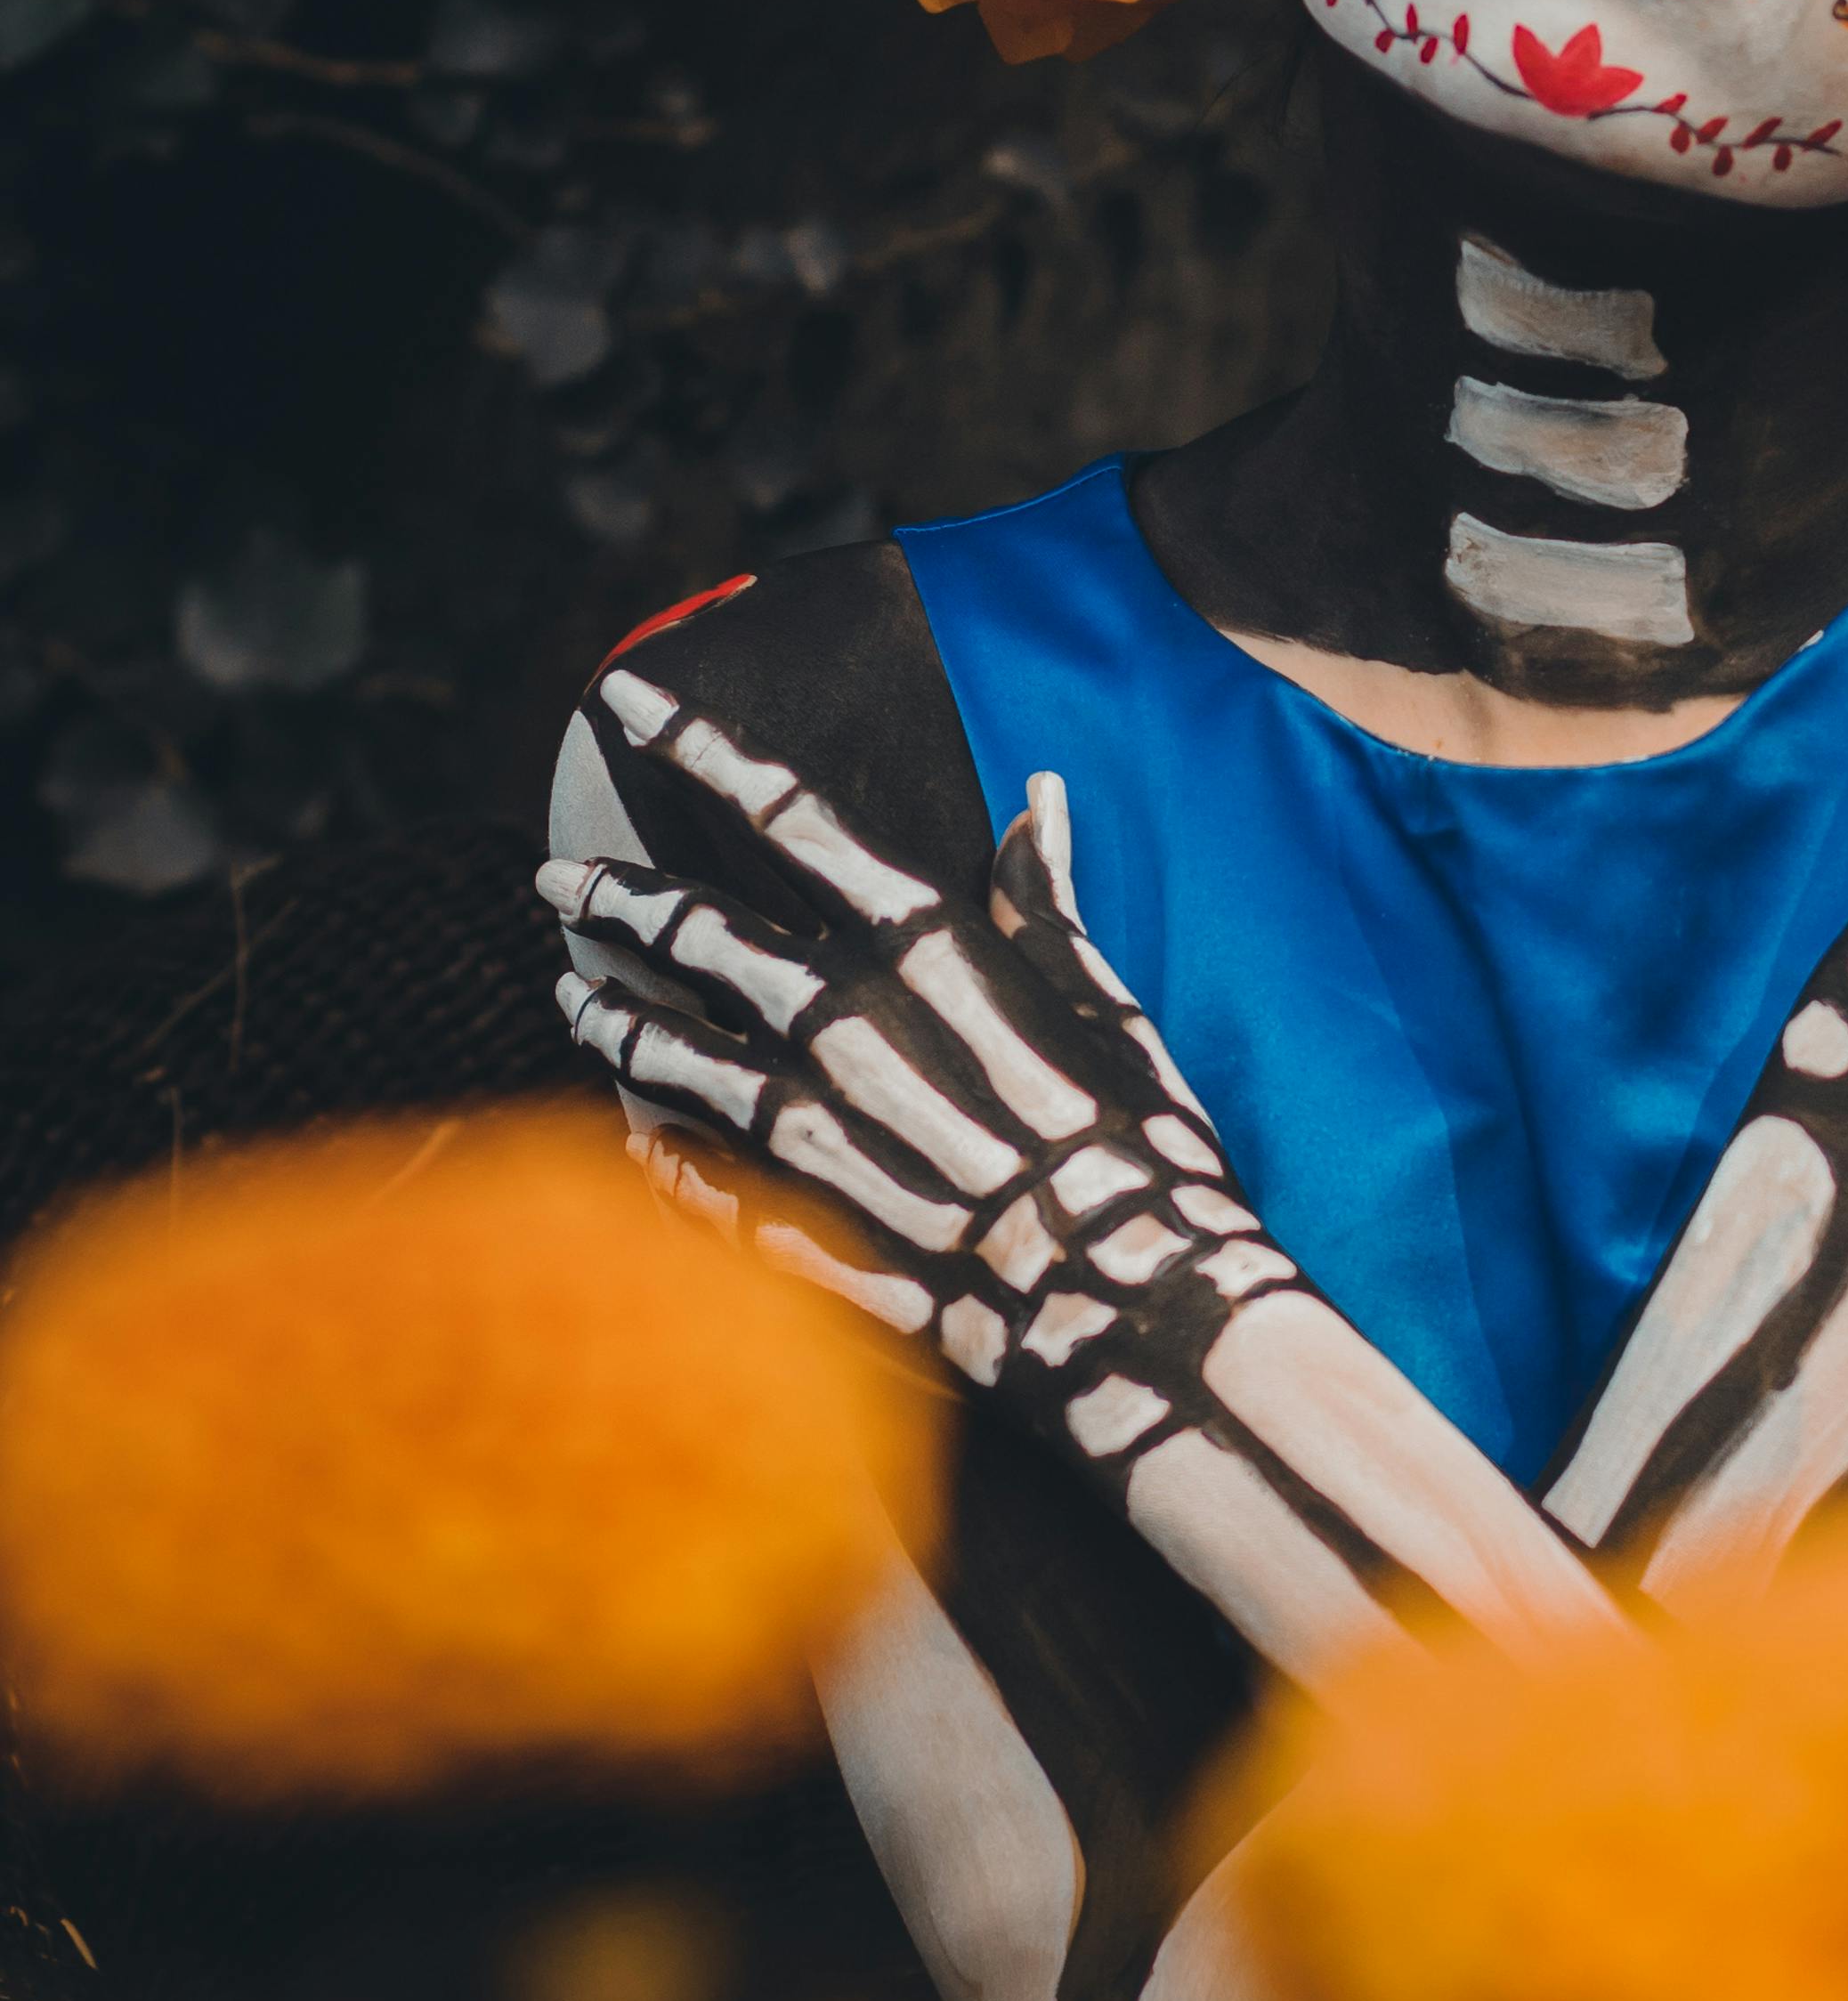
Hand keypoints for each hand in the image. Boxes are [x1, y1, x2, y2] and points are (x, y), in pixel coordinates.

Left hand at [548, 664, 1610, 1679]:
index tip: (625, 701)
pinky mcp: (792, 1220)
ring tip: (569, 1000)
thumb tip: (1039, 798)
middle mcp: (842, 1020)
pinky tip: (631, 1144)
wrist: (1134, 1299)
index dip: (695, 747)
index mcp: (921, 944)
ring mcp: (806, 1126)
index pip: (782, 816)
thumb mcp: (1106, 998)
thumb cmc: (1140, 1141)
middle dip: (611, 900)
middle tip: (554, 883)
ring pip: (664, 1052)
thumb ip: (1045, 899)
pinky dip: (653, 1158)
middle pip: (689, 933)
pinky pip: (688, 1179)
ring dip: (607, 1021)